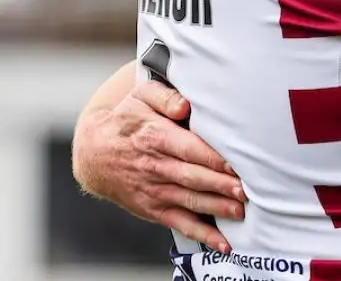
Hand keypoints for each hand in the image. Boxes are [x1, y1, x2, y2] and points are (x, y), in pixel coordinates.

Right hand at [72, 80, 244, 252]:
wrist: (95, 153)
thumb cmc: (127, 119)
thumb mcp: (141, 96)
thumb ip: (166, 97)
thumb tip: (184, 105)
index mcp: (156, 137)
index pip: (189, 149)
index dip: (212, 158)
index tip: (235, 164)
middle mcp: (156, 167)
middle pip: (193, 178)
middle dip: (220, 186)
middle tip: (245, 191)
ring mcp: (156, 191)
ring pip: (190, 201)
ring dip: (216, 208)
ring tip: (240, 212)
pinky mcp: (155, 208)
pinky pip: (181, 223)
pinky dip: (202, 234)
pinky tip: (223, 243)